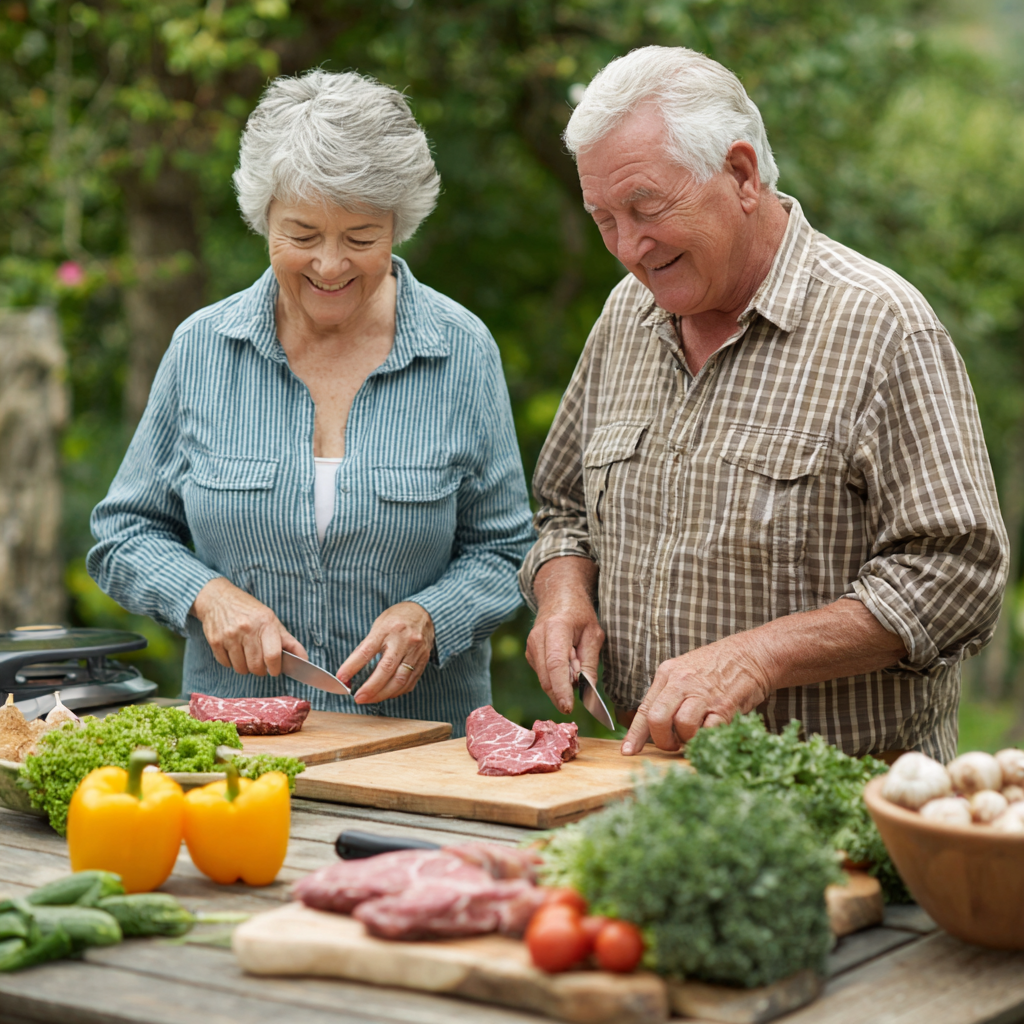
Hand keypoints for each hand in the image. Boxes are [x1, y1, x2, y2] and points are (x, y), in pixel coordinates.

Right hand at [190, 577, 306, 676]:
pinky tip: (234, 652)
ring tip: (247, 657)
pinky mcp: (215, 642)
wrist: (218, 598)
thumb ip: (288, 640)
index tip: (275, 670)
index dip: (276, 668)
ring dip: (246, 667)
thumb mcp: (271, 619)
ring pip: (241, 668)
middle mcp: (247, 629)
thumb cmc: (249, 610)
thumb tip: (304, 659)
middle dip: (260, 670)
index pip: (273, 655)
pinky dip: (231, 663)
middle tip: (261, 664)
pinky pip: (226, 664)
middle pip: (256, 665)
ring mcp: (229, 636)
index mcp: (265, 623)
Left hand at [337, 602, 434, 703]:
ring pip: (400, 680)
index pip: (366, 651)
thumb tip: (351, 669)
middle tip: (358, 697)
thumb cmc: (397, 619)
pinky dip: (397, 692)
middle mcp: (403, 641)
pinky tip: (387, 694)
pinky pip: (410, 682)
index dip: (352, 666)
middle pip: (386, 670)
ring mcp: (415, 652)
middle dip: (371, 688)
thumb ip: (367, 646)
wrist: (423, 613)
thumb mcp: (378, 625)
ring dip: (383, 694)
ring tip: (370, 699)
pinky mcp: (423, 661)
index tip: (342, 678)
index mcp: (387, 630)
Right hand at [526, 557, 604, 714]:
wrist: (559, 597)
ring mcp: (530, 646)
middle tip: (583, 687)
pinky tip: (567, 662)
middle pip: (547, 677)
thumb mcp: (594, 636)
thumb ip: (589, 664)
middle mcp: (537, 638)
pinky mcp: (529, 654)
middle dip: (564, 692)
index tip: (568, 707)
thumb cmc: (580, 615)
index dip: (561, 688)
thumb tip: (587, 693)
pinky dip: (557, 678)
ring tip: (575, 663)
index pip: (555, 664)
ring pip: (545, 679)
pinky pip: (544, 675)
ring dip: (562, 683)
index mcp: (556, 628)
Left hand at [620, 599, 907, 754]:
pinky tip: (712, 735)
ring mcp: (702, 694)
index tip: (628, 752)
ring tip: (694, 738)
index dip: (635, 735)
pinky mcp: (724, 706)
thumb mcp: (686, 671)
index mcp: (667, 674)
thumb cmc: (718, 666)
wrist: (753, 654)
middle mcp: (681, 682)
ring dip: (686, 740)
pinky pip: (708, 731)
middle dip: (662, 740)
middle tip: (672, 745)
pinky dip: (708, 739)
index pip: (644, 708)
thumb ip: (670, 695)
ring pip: (681, 726)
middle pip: (657, 719)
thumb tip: (656, 725)